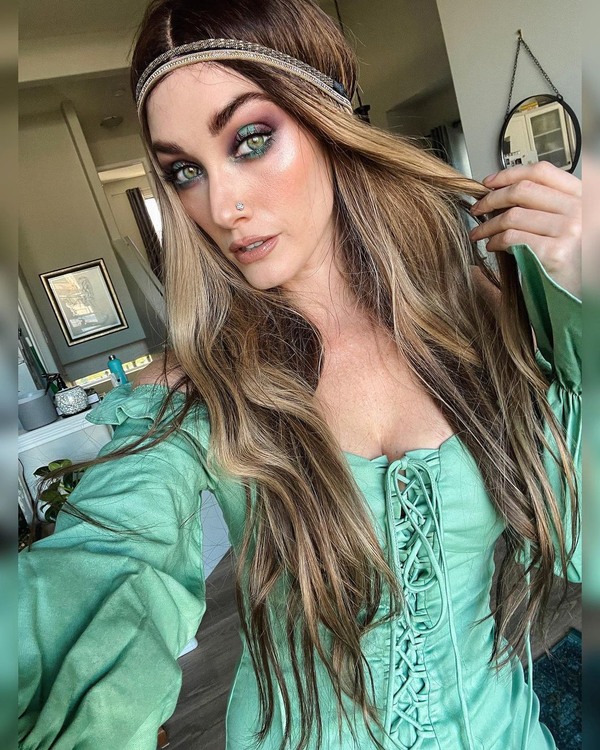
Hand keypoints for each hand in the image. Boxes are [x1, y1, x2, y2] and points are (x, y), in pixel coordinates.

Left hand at [469, 161, 580, 297]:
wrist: (584, 294)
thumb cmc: (574, 261)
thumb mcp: (570, 224)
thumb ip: (548, 205)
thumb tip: (506, 191)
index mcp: (583, 196)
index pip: (542, 172)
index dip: (509, 174)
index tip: (489, 182)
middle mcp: (580, 209)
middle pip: (523, 190)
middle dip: (492, 198)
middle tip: (477, 209)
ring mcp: (568, 230)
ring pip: (512, 215)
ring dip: (488, 225)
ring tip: (479, 233)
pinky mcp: (554, 252)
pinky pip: (512, 238)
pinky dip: (495, 241)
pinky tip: (492, 247)